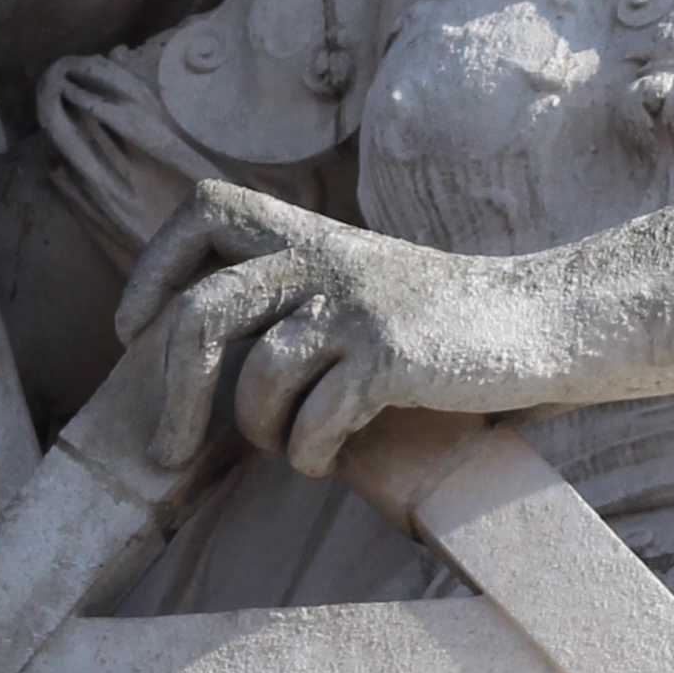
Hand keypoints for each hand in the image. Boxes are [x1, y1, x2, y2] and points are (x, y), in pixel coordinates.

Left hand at [116, 181, 570, 477]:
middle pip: (203, 314)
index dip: (153, 270)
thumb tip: (189, 351)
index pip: (202, 214)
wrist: (538, 321)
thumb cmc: (433, 321)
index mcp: (306, 230)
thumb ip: (285, 289)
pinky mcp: (389, 353)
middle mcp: (323, 256)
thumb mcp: (352, 280)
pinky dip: (309, 453)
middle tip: (166, 455)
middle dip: (174, 395)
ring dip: (260, 433)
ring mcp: (356, 304)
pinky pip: (315, 418)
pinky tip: (325, 459)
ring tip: (289, 446)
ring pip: (258, 377)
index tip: (135, 332)